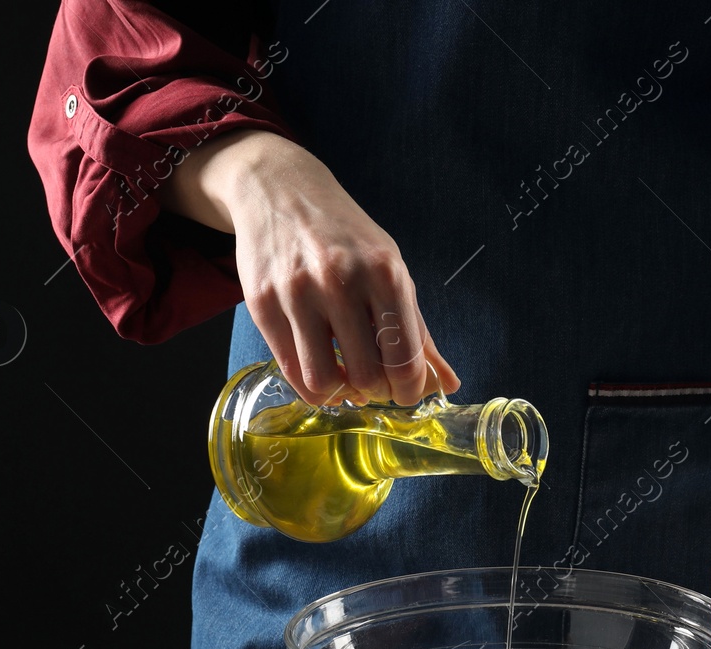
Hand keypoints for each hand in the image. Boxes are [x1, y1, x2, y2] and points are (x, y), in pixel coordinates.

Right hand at [163, 130, 460, 405]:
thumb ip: (418, 331)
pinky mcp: (262, 304)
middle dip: (376, 391)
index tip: (406, 395)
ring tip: (346, 381)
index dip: (409, 390)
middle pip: (367, 375)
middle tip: (375, 384)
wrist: (281, 190)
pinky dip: (310, 385)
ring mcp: (297, 293)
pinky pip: (290, 370)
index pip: (404, 358)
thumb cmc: (346, 237)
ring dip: (340, 393)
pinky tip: (321, 372)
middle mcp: (341, 281)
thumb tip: (448, 386)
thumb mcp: (391, 270)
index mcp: (385, 273)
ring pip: (323, 380)